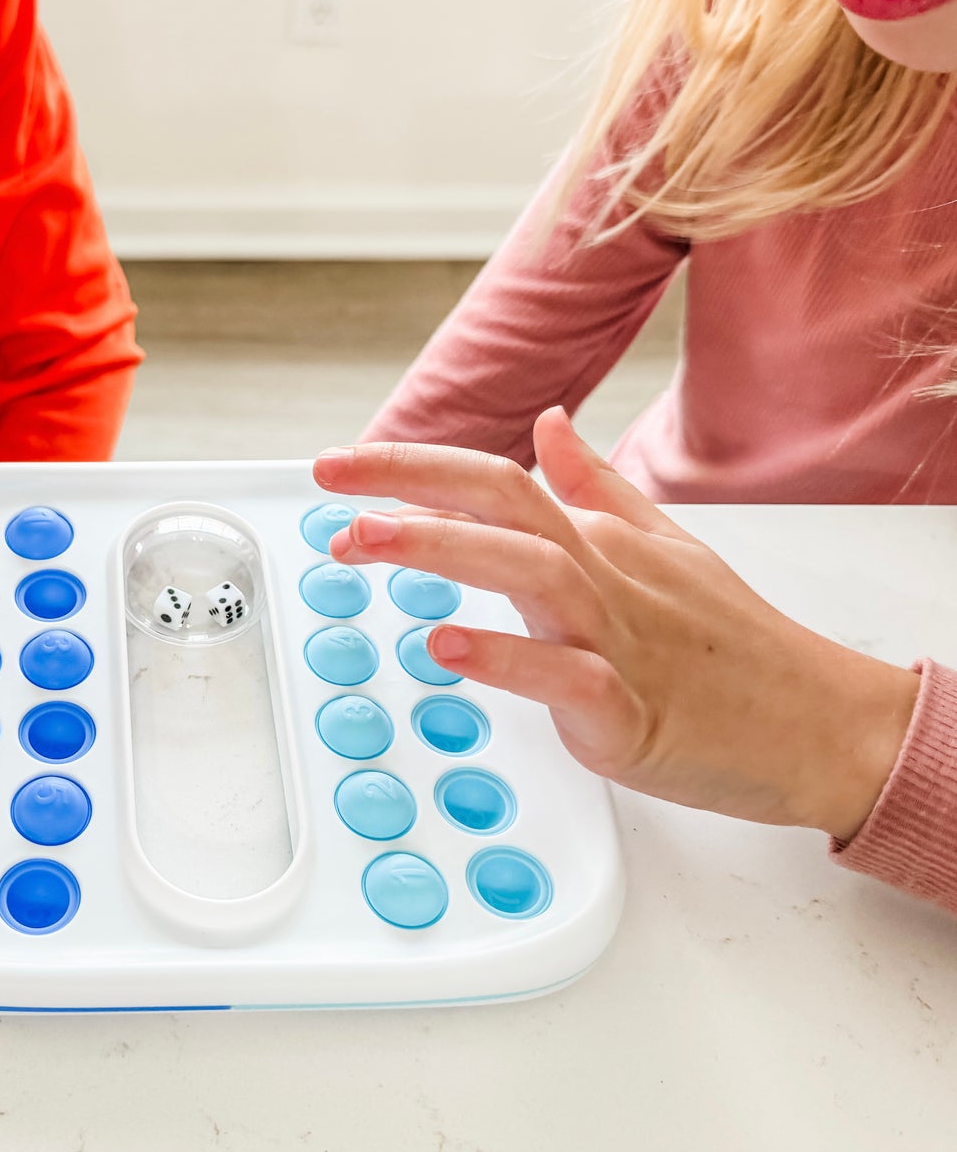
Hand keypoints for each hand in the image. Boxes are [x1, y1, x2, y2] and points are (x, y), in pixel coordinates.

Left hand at [315, 408, 917, 838]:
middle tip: (332, 492)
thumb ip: (598, 487)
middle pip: (503, 506)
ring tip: (368, 542)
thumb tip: (548, 427)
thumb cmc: (734, 641)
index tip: (339, 466)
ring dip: (444, 549)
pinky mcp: (632, 712)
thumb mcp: (666, 545)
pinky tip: (445, 647)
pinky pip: (567, 676)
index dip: (412, 465)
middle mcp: (603, 575)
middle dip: (408, 489)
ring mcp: (619, 640)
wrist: (821, 724)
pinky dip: (507, 658)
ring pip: (532, 571)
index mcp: (599, 539)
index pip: (494, 478)